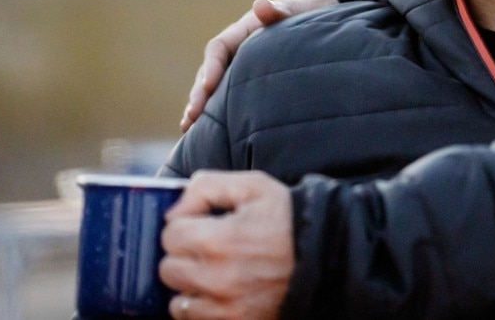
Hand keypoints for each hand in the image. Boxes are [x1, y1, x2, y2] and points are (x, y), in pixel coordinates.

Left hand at [161, 171, 293, 319]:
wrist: (325, 255)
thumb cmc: (287, 219)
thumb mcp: (253, 186)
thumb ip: (207, 186)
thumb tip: (174, 211)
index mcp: (218, 240)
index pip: (170, 234)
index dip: (186, 224)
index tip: (204, 223)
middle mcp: (217, 278)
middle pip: (168, 268)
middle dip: (185, 254)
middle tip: (208, 247)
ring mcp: (224, 307)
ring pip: (177, 300)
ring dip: (190, 285)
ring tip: (214, 272)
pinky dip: (200, 308)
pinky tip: (218, 292)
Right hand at [181, 0, 336, 131]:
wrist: (317, 15)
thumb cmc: (307, 11)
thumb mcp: (298, 8)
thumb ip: (280, 9)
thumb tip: (261, 6)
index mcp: (244, 30)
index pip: (220, 47)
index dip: (211, 66)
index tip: (208, 86)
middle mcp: (237, 50)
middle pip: (210, 72)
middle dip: (200, 94)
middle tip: (193, 116)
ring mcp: (240, 67)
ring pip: (214, 88)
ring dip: (202, 107)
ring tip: (189, 129)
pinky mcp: (248, 83)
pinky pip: (228, 98)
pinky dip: (215, 114)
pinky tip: (204, 134)